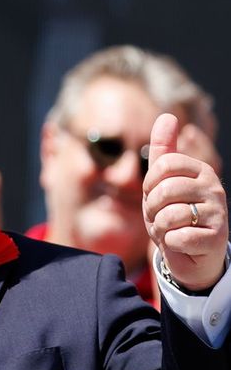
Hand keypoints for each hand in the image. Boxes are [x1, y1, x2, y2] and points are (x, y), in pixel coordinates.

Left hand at [143, 113, 227, 291]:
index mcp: (200, 170)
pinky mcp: (216, 238)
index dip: (150, 183)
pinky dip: (170, 243)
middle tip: (162, 217)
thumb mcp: (163, 181)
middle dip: (152, 209)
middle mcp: (214, 188)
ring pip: (168, 215)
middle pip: (163, 191)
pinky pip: (176, 237)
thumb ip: (164, 150)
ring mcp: (218, 213)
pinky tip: (180, 243)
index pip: (163, 165)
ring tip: (170, 230)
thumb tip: (167, 115)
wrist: (191, 253)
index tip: (156, 194)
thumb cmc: (174, 214)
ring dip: (160, 228)